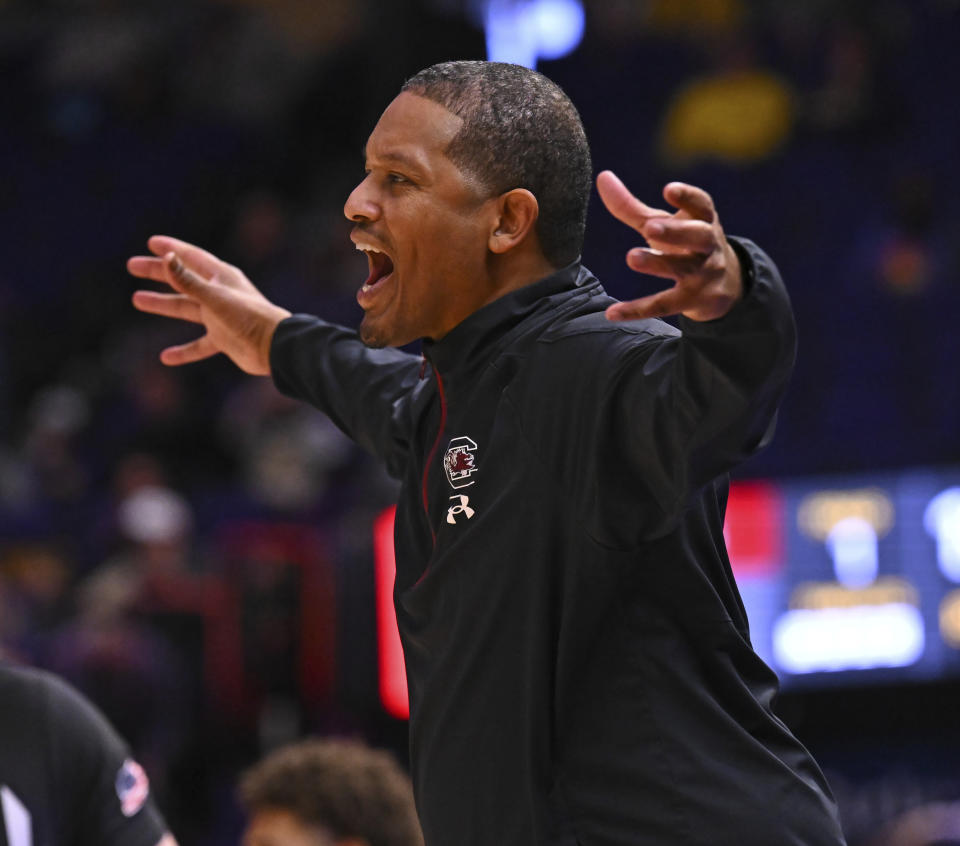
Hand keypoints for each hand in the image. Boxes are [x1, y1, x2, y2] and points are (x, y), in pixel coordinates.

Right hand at [128, 236, 290, 374]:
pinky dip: (184, 351)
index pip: (192, 257)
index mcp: (222, 277)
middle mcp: (220, 294)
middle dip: (159, 273)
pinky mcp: (224, 339)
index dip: (172, 249)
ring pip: (186, 308)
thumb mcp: (215, 297)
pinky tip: (166, 357)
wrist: (275, 348)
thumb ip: (189, 281)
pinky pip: (199, 346)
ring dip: (163, 304)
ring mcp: (221, 317)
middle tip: (132, 266)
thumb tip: (166, 258)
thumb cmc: (249, 318)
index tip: (151, 243)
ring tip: (137, 299)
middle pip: (183, 280)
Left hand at [596, 171, 742, 321]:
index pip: (701, 205)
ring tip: (632, 258)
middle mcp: (708, 245)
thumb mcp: (662, 223)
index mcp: (703, 220)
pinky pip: (664, 304)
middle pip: (698, 235)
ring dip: (658, 263)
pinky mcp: (693, 300)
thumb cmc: (684, 243)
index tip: (669, 190)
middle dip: (675, 231)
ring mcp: (703, 274)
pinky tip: (612, 312)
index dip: (688, 197)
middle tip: (650, 228)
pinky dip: (638, 309)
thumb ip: (631, 205)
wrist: (725, 284)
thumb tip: (602, 176)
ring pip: (683, 268)